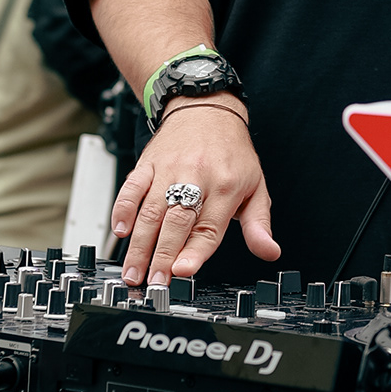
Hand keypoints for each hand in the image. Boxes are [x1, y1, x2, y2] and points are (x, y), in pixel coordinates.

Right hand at [113, 99, 277, 285]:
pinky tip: (120, 230)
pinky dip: (123, 209)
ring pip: (151, 209)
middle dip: (162, 255)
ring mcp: (170, 169)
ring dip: (139, 243)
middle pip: (177, 221)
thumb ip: (259, 224)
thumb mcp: (256, 186)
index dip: (195, 251)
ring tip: (133, 272)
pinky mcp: (149, 163)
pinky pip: (132, 187)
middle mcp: (197, 177)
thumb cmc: (232, 153)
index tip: (182, 271)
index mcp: (226, 187)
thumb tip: (270, 251)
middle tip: (153, 283)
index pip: (209, 226)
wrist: (207, 109)